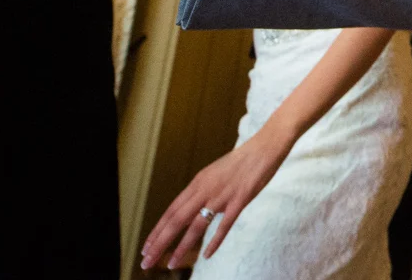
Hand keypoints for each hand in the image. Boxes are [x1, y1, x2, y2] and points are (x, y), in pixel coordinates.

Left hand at [140, 126, 290, 269]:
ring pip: (196, 226)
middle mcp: (205, 189)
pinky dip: (214, 241)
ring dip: (181, 247)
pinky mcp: (240, 199)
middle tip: (147, 261)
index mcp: (197, 183)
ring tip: (171, 265)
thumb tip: (189, 210)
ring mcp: (222, 195)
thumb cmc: (241, 161)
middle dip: (159, 243)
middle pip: (176, 220)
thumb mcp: (214, 173)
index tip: (146, 248)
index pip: (171, 211)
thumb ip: (201, 191)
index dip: (157, 231)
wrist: (264, 146)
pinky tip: (207, 255)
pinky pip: (225, 224)